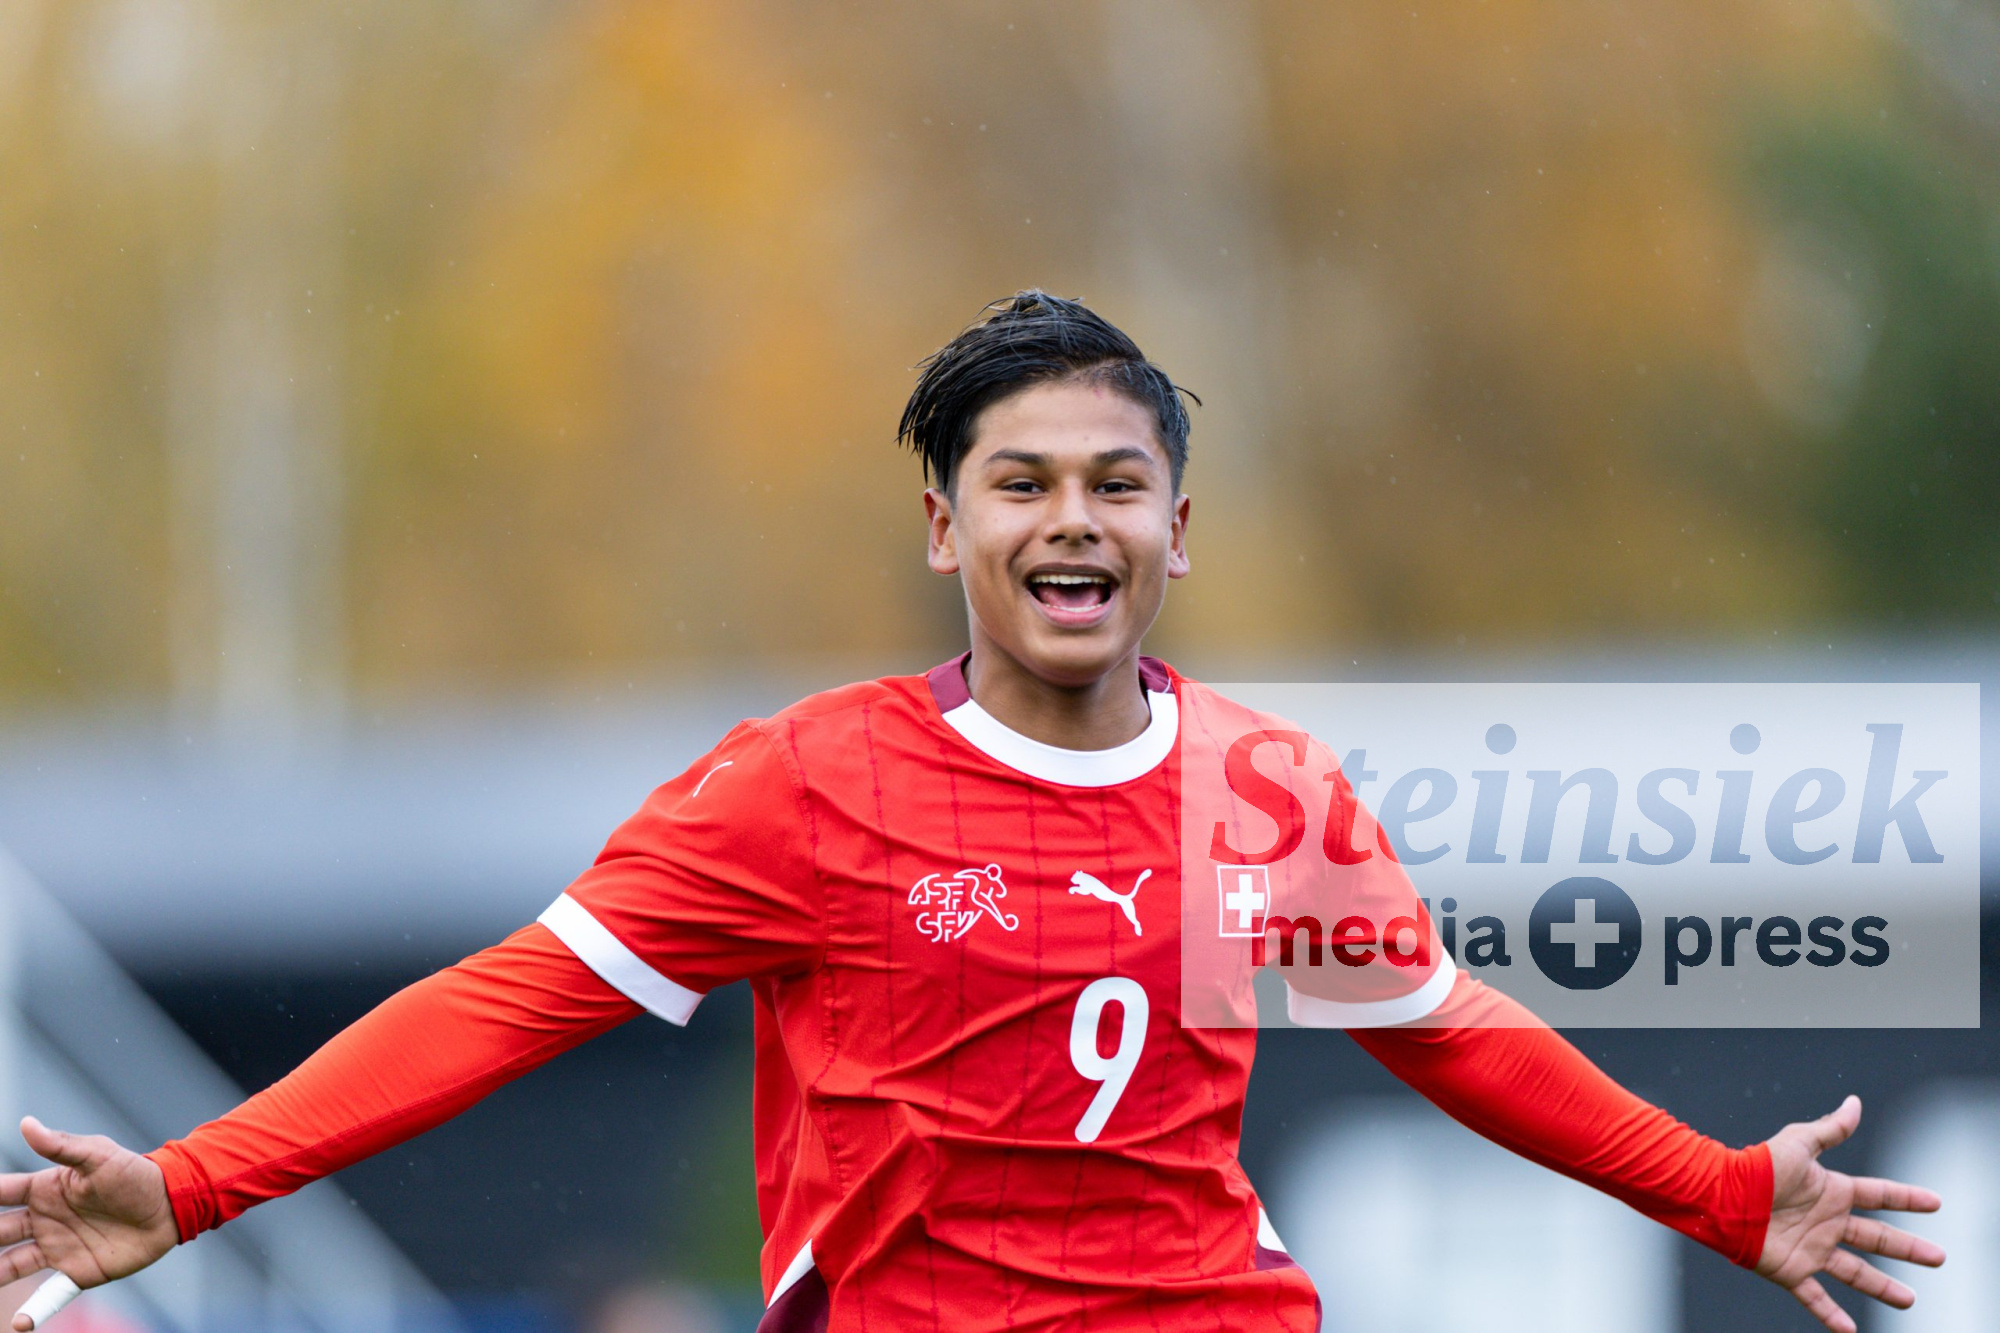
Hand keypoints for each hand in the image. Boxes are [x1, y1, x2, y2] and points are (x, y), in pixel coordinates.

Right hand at [0, 1118, 179, 1330]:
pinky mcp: (77, 1272)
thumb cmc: (135, 1174)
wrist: (171, 1205)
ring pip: (10, 1267)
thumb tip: (26, 1123)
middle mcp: (43, 1221)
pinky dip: (33, 1311)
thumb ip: (61, 1146)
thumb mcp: (98, 1156)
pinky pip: (49, 1296)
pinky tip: (18, 1324)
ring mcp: (57, 1248)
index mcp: (44, 1191)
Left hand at [1756, 1095, 1943, 1332]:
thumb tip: (1854, 1103)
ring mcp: (1811, 1248)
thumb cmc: (1758, 1165)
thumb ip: (1829, 1129)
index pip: (1879, 1195)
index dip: (1907, 1198)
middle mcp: (1826, 1223)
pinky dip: (1831, 1315)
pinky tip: (1849, 1330)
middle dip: (1908, 1248)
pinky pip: (1815, 1297)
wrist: (1722, 1194)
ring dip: (1882, 1287)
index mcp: (1831, 1192)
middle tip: (1938, 1257)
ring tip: (1909, 1300)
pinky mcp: (1791, 1270)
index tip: (1935, 1202)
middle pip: (1877, 1238)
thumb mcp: (1799, 1143)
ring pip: (1855, 1272)